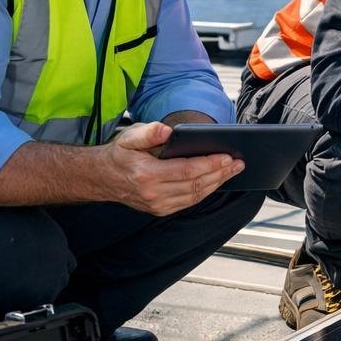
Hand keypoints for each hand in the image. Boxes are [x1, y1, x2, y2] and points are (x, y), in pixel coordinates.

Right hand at [104, 121, 242, 215]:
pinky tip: (216, 180)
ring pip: (195, 196)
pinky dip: (205, 191)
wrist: (102, 177)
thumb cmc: (120, 154)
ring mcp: (157, 205)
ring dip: (217, 183)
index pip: (187, 170)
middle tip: (239, 163)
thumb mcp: (129, 137)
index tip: (228, 156)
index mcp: (147, 174)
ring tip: (233, 171)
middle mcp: (153, 193)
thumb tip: (168, 130)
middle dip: (220, 173)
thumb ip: (149, 132)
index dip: (210, 164)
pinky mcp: (160, 210)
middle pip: (196, 185)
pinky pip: (189, 202)